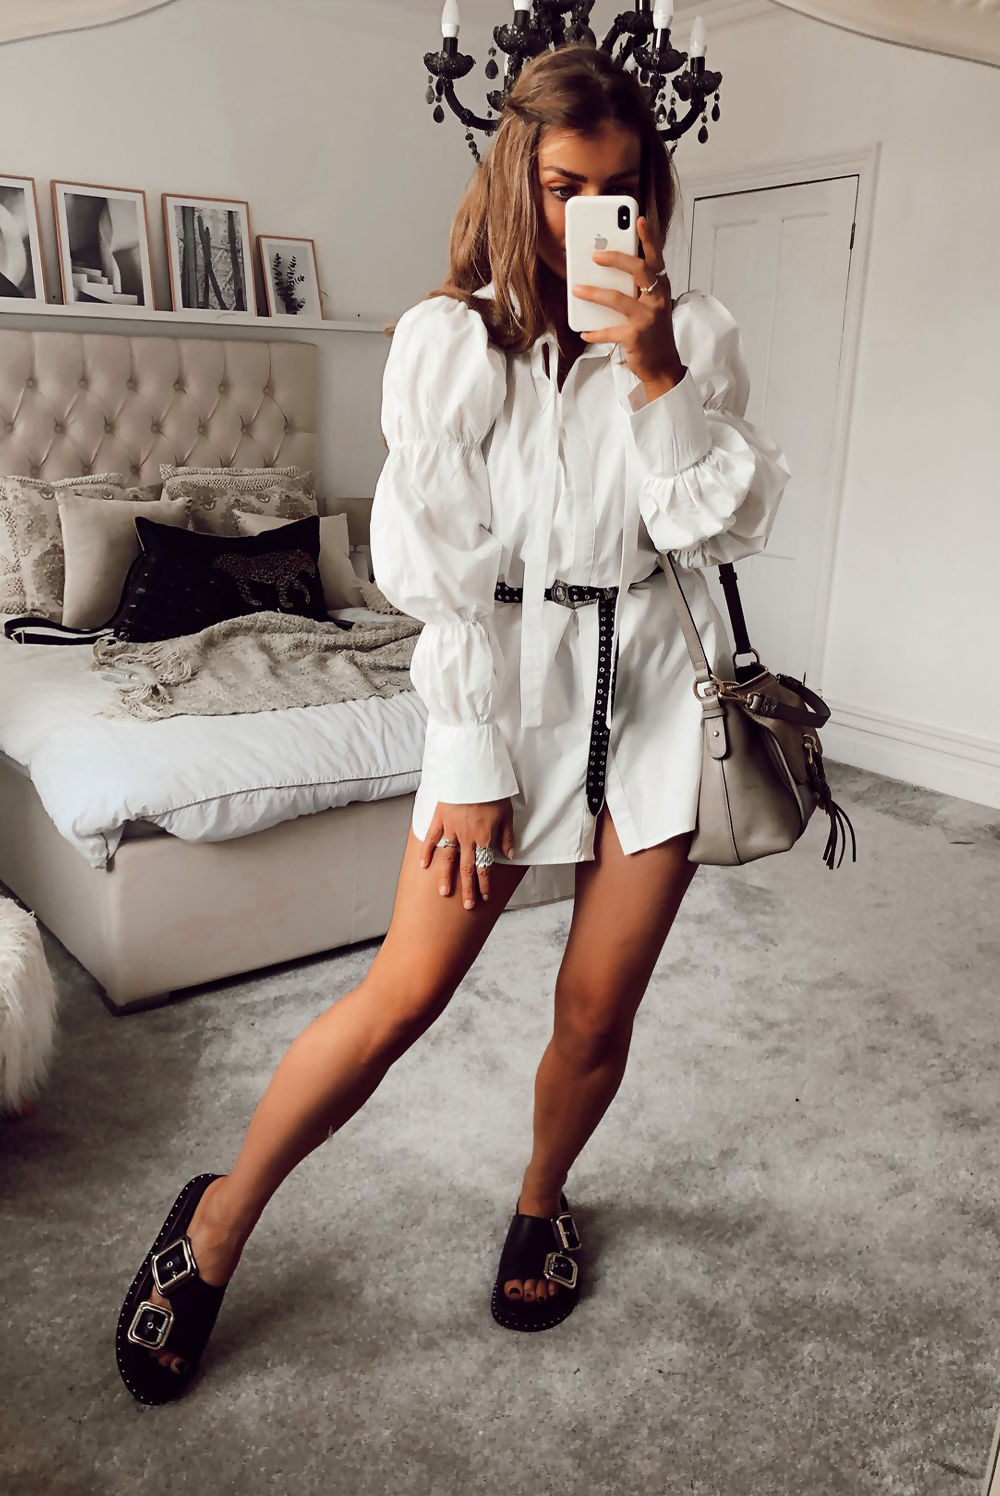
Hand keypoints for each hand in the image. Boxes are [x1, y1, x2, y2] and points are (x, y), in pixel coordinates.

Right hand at [419, 799, 515, 910]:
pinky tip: (424, 866)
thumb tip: (509, 855)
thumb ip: (507, 837)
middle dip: (468, 889)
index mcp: (485, 838)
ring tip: (445, 893)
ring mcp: (451, 829)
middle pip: (467, 868)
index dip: (485, 884)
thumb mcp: (507, 814)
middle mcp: (467, 838)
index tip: (484, 897)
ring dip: (447, 877)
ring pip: (448, 858)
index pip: (485, 867)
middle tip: (468, 906)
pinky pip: (431, 839)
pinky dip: (427, 852)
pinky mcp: (439, 819)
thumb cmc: (493, 792)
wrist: (475, 772)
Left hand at [571, 215, 685, 389]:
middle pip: (639, 270)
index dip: (649, 237)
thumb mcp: (649, 304)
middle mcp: (657, 299)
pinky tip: (584, 330)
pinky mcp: (635, 336)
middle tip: (595, 255)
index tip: (639, 219)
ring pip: (618, 298)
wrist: (662, 365)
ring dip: (594, 292)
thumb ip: (635, 288)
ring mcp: (647, 318)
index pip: (656, 257)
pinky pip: (609, 330)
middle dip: (616, 259)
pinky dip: (594, 331)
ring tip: (576, 288)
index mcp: (661, 287)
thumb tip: (605, 272)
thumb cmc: (653, 332)